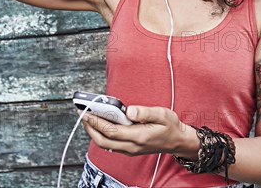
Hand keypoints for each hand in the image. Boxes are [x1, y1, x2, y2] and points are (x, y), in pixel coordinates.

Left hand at [80, 105, 198, 157]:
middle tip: (82, 114)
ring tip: (88, 118)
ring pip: (105, 145)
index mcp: (138, 136)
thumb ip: (145, 111)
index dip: (96, 122)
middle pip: (103, 141)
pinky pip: (110, 145)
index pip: (111, 131)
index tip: (86, 112)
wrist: (178, 141)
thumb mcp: (162, 114)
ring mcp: (130, 150)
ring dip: (94, 132)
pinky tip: (99, 125)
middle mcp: (131, 146)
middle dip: (90, 128)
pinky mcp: (129, 149)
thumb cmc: (170, 126)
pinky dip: (101, 135)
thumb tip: (128, 110)